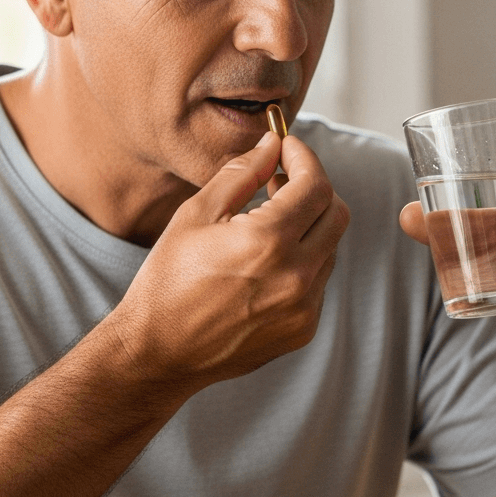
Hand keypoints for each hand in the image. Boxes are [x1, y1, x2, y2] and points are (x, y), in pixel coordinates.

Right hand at [107, 131, 349, 394]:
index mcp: (268, 242)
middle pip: (336, 213)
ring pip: (329, 247)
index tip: (287, 147)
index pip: (315, 184)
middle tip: (280, 181)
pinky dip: (302, 261)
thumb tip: (272, 144)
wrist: (159, 352)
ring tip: (268, 221)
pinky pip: (318, 281)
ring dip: (308, 226)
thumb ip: (242, 172)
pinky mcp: (303, 329)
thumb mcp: (196, 214)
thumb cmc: (169, 280)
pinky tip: (265, 262)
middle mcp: (296, 277)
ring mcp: (304, 307)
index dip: (304, 157)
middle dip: (314, 189)